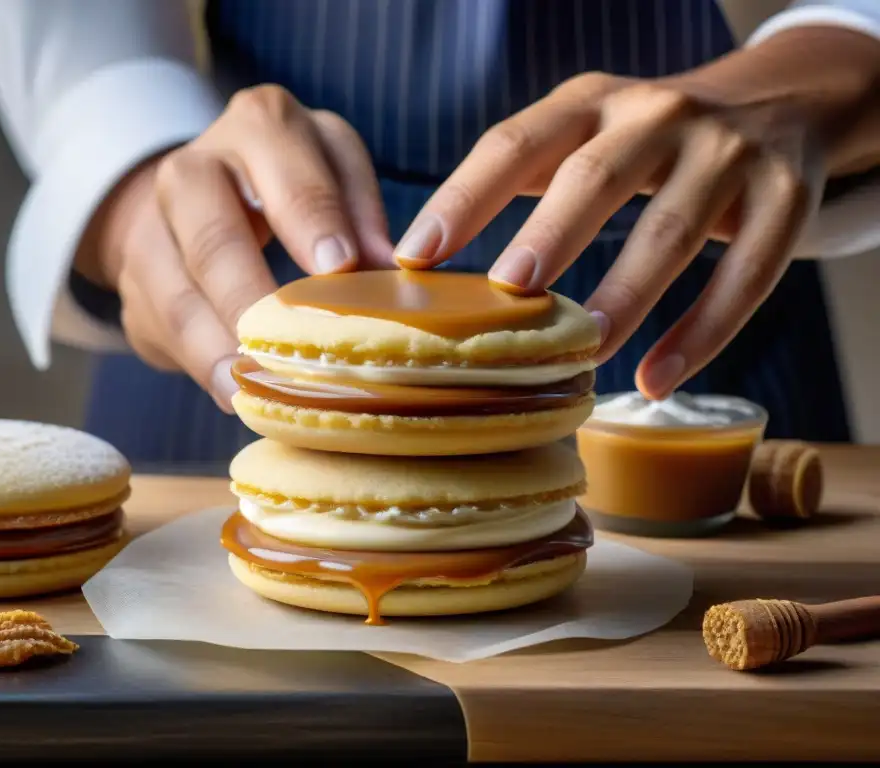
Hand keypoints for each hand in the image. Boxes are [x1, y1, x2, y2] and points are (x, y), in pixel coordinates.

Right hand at [76, 85, 392, 410]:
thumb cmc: (291, 184)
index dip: (314, 220)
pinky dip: (198, 365)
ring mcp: (152, 228)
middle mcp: (195, 169)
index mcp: (261, 127)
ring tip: (251, 387)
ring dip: (215, 347)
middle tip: (282, 346)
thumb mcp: (335, 174)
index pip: (287, 172)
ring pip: (176, 295)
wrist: (198, 193)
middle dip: (249, 296)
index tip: (339, 268)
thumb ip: (361, 215)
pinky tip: (230, 392)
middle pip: (213, 237)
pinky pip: (159, 328)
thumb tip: (391, 276)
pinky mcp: (135, 284)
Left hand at [395, 27, 879, 398]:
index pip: (515, 144)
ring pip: (673, 231)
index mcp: (590, 104)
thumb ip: (524, 178)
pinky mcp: (786, 199)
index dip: (464, 197)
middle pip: (597, 177)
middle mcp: (658, 115)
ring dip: (626, 296)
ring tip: (583, 352)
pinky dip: (702, 332)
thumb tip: (430, 265)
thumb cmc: (647, 142)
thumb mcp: (587, 133)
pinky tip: (655, 378)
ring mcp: (728, 154)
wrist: (779, 104)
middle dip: (551, 234)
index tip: (415, 255)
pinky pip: (748, 275)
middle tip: (509, 290)